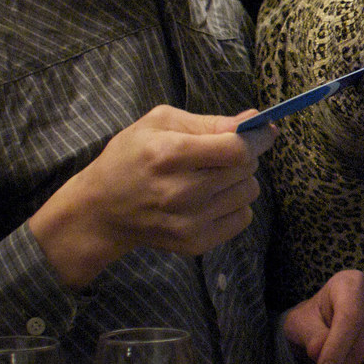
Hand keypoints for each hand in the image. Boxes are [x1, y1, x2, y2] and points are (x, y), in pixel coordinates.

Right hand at [28, 105, 269, 289]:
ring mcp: (188, 222)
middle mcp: (180, 192)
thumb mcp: (159, 124)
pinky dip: (233, 205)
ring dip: (238, 181)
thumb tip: (255, 121)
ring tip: (210, 177)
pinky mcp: (194, 243)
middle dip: (243, 156)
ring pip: (248, 193)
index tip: (262, 132)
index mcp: (170, 155)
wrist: (101, 210)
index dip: (257, 138)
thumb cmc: (130, 158)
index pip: (237, 149)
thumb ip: (210, 122)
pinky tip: (209, 199)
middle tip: (220, 154)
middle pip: (246, 170)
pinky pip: (242, 218)